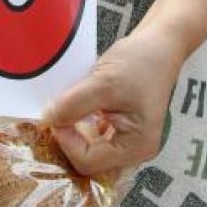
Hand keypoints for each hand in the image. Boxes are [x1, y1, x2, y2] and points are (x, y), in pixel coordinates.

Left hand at [41, 25, 184, 176]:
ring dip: (73, 137)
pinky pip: (95, 140)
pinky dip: (81, 129)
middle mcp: (134, 152)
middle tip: (55, 119)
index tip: (57, 114)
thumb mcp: (103, 82)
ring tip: (63, 116)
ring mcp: (129, 142)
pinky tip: (75, 112)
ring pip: (90, 152)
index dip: (67, 141)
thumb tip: (46, 121)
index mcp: (136, 147)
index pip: (88, 162)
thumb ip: (73, 105)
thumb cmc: (139, 63)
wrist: (159, 44)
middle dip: (69, 143)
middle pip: (90, 163)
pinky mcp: (121, 130)